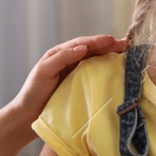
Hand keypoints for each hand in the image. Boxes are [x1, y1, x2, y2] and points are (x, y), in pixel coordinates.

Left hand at [10, 34, 128, 124]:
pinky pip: (95, 75)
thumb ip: (61, 58)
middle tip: (126, 45)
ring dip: (110, 56)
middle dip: (108, 46)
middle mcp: (69, 61)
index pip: (81, 44)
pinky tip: (116, 69)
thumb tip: (82, 48)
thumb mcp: (44, 71)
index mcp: (60, 54)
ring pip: (95, 60)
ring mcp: (76, 73)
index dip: (97, 41)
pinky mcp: (80, 86)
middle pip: (92, 50)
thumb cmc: (33, 92)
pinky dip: (106, 70)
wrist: (29, 115)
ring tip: (126, 53)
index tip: (112, 40)